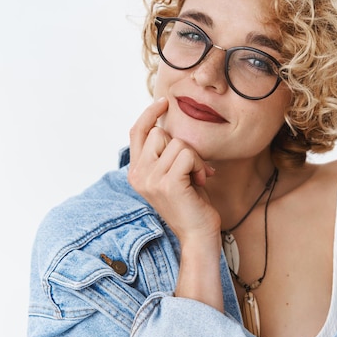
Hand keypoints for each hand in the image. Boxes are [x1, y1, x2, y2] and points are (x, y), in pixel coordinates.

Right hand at [127, 98, 220, 244]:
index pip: (136, 132)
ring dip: (195, 158)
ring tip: (196, 177)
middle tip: (192, 168)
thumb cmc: (191, 202)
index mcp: (136, 172)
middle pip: (159, 134)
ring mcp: (151, 179)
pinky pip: (188, 155)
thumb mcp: (172, 173)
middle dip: (182, 146)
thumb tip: (169, 126)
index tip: (164, 102)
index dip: (149, 114)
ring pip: (177, 143)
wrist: (198, 234)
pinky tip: (200, 181)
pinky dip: (200, 165)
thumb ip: (166, 153)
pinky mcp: (167, 184)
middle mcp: (138, 175)